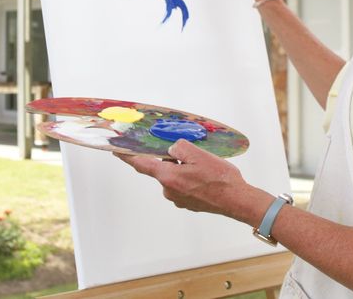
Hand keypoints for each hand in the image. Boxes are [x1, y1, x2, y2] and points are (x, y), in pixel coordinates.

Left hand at [115, 140, 262, 222]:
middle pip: (162, 168)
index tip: (115, 151)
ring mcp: (178, 199)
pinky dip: (191, 179)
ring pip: (175, 177)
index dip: (127, 157)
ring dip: (184, 170)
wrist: (237, 200)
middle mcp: (169, 190)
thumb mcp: (198, 154)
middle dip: (173, 160)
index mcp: (168, 176)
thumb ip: (179, 148)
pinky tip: (206, 178)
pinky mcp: (188, 203)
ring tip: (205, 168)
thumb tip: (172, 150)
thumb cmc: (219, 178)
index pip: (141, 164)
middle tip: (192, 155)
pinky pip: (184, 186)